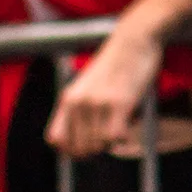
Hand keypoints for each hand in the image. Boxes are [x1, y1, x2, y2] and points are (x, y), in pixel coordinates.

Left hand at [46, 27, 160, 157]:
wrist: (134, 40)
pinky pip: (117, 138)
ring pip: (101, 144)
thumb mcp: (88, 86)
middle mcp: (79, 102)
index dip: (70, 151)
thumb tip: (84, 147)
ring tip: (120, 123)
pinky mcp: (119, 103)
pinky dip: (124, 137)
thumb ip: (81, 110)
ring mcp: (98, 103)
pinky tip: (129, 123)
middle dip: (96, 147)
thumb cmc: (115, 65)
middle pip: (81, 147)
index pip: (56, 140)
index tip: (84, 150)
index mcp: (68, 98)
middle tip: (109, 135)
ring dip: (112, 141)